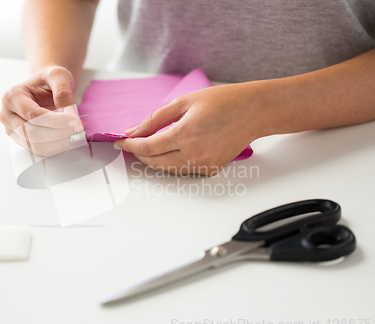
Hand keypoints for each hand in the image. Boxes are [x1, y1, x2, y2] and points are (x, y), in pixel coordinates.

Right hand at [0, 66, 84, 156]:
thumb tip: (71, 115)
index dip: (56, 121)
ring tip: (75, 135)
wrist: (43, 88)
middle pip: (32, 133)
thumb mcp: (58, 76)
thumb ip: (63, 92)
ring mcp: (12, 129)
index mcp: (12, 96)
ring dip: (58, 143)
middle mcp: (7, 114)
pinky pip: (38, 150)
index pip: (34, 115)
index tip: (76, 121)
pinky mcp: (21, 140)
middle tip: (78, 129)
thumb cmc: (48, 81)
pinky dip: (55, 148)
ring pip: (35, 145)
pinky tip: (68, 140)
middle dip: (59, 133)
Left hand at [115, 82, 265, 174]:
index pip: (147, 146)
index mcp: (186, 133)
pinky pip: (183, 170)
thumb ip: (155, 119)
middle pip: (154, 162)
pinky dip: (170, 163)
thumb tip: (134, 131)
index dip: (130, 145)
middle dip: (138, 154)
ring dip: (152, 160)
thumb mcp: (184, 101)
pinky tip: (167, 151)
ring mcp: (204, 164)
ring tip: (145, 147)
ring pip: (167, 169)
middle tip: (130, 144)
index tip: (120, 141)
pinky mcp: (211, 169)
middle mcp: (194, 153)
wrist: (254, 111)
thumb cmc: (224, 101)